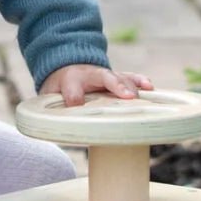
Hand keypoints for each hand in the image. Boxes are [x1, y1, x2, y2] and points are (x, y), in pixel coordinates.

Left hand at [39, 64, 153, 106]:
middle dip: (116, 86)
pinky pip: (130, 77)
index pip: (72, 91)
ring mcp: (105, 75)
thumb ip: (53, 112)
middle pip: (103, 78)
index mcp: (69, 81)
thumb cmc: (60, 89)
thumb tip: (61, 132)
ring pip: (120, 77)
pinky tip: (149, 87)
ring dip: (130, 85)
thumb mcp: (50, 99)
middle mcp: (89, 75)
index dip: (75, 98)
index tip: (79, 107)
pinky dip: (140, 80)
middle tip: (127, 97)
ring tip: (138, 95)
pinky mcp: (117, 77)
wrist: (67, 68)